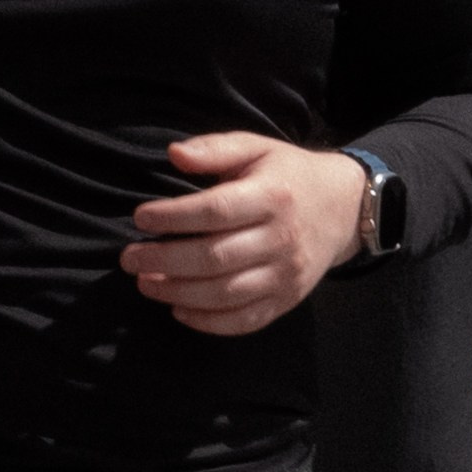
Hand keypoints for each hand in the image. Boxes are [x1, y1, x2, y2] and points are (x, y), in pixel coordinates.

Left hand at [123, 135, 366, 335]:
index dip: (173, 217)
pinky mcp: (287, 300)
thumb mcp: (256, 148)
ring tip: (146, 284)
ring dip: (178, 293)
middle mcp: (282, 238)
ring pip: (226, 294)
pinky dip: (208, 322)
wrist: (342, 209)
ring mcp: (286, 275)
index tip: (140, 218)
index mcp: (273, 196)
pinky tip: (178, 310)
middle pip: (216, 258)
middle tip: (129, 259)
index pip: (216, 211)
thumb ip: (215, 149)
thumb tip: (174, 154)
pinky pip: (245, 321)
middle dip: (165, 261)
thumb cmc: (286, 175)